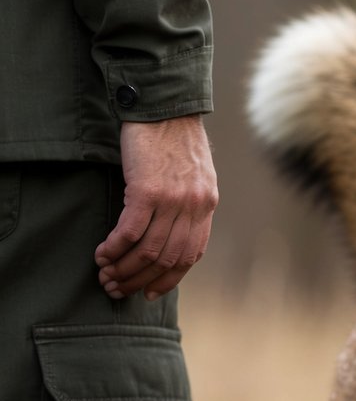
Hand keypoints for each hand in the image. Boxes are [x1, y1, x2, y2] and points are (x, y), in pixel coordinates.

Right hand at [95, 115, 218, 299]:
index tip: (150, 292)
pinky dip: (114, 248)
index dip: (169, 278)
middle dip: (140, 280)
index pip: (191, 255)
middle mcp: (195, 206)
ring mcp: (173, 200)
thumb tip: (169, 234)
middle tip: (116, 288)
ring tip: (105, 275)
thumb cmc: (174, 140)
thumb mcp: (195, 175)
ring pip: (148, 250)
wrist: (165, 108)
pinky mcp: (148, 190)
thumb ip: (189, 203)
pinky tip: (101, 254)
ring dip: (123, 268)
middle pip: (168, 259)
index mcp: (208, 204)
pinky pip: (130, 232)